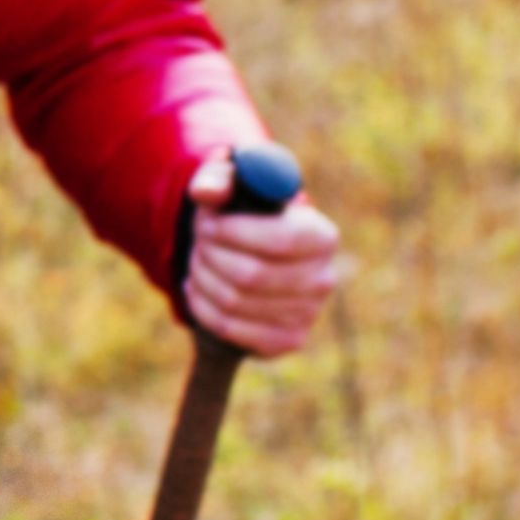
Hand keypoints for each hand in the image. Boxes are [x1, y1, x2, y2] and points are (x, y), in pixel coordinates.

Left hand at [179, 148, 345, 357]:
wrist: (248, 255)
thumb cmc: (241, 212)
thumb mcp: (231, 183)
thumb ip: (217, 179)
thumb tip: (206, 194)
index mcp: (321, 236)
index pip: (281, 240)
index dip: (234, 232)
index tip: (206, 222)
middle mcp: (323, 279)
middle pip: (251, 275)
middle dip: (211, 255)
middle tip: (197, 241)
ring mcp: (307, 314)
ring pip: (234, 302)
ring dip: (202, 278)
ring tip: (196, 261)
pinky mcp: (285, 340)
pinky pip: (230, 328)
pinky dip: (202, 306)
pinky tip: (198, 287)